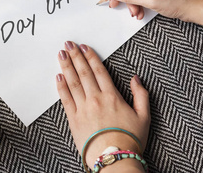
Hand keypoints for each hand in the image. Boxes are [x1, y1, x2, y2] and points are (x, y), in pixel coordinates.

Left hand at [56, 41, 149, 170]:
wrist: (114, 158)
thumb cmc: (130, 140)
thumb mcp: (144, 116)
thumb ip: (141, 95)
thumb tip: (135, 78)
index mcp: (112, 96)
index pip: (99, 71)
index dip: (90, 57)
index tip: (84, 47)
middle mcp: (95, 99)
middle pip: (83, 73)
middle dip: (75, 56)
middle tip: (68, 44)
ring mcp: (82, 108)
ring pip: (72, 82)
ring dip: (66, 66)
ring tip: (61, 54)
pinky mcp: (73, 118)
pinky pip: (65, 98)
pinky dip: (61, 86)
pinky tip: (58, 76)